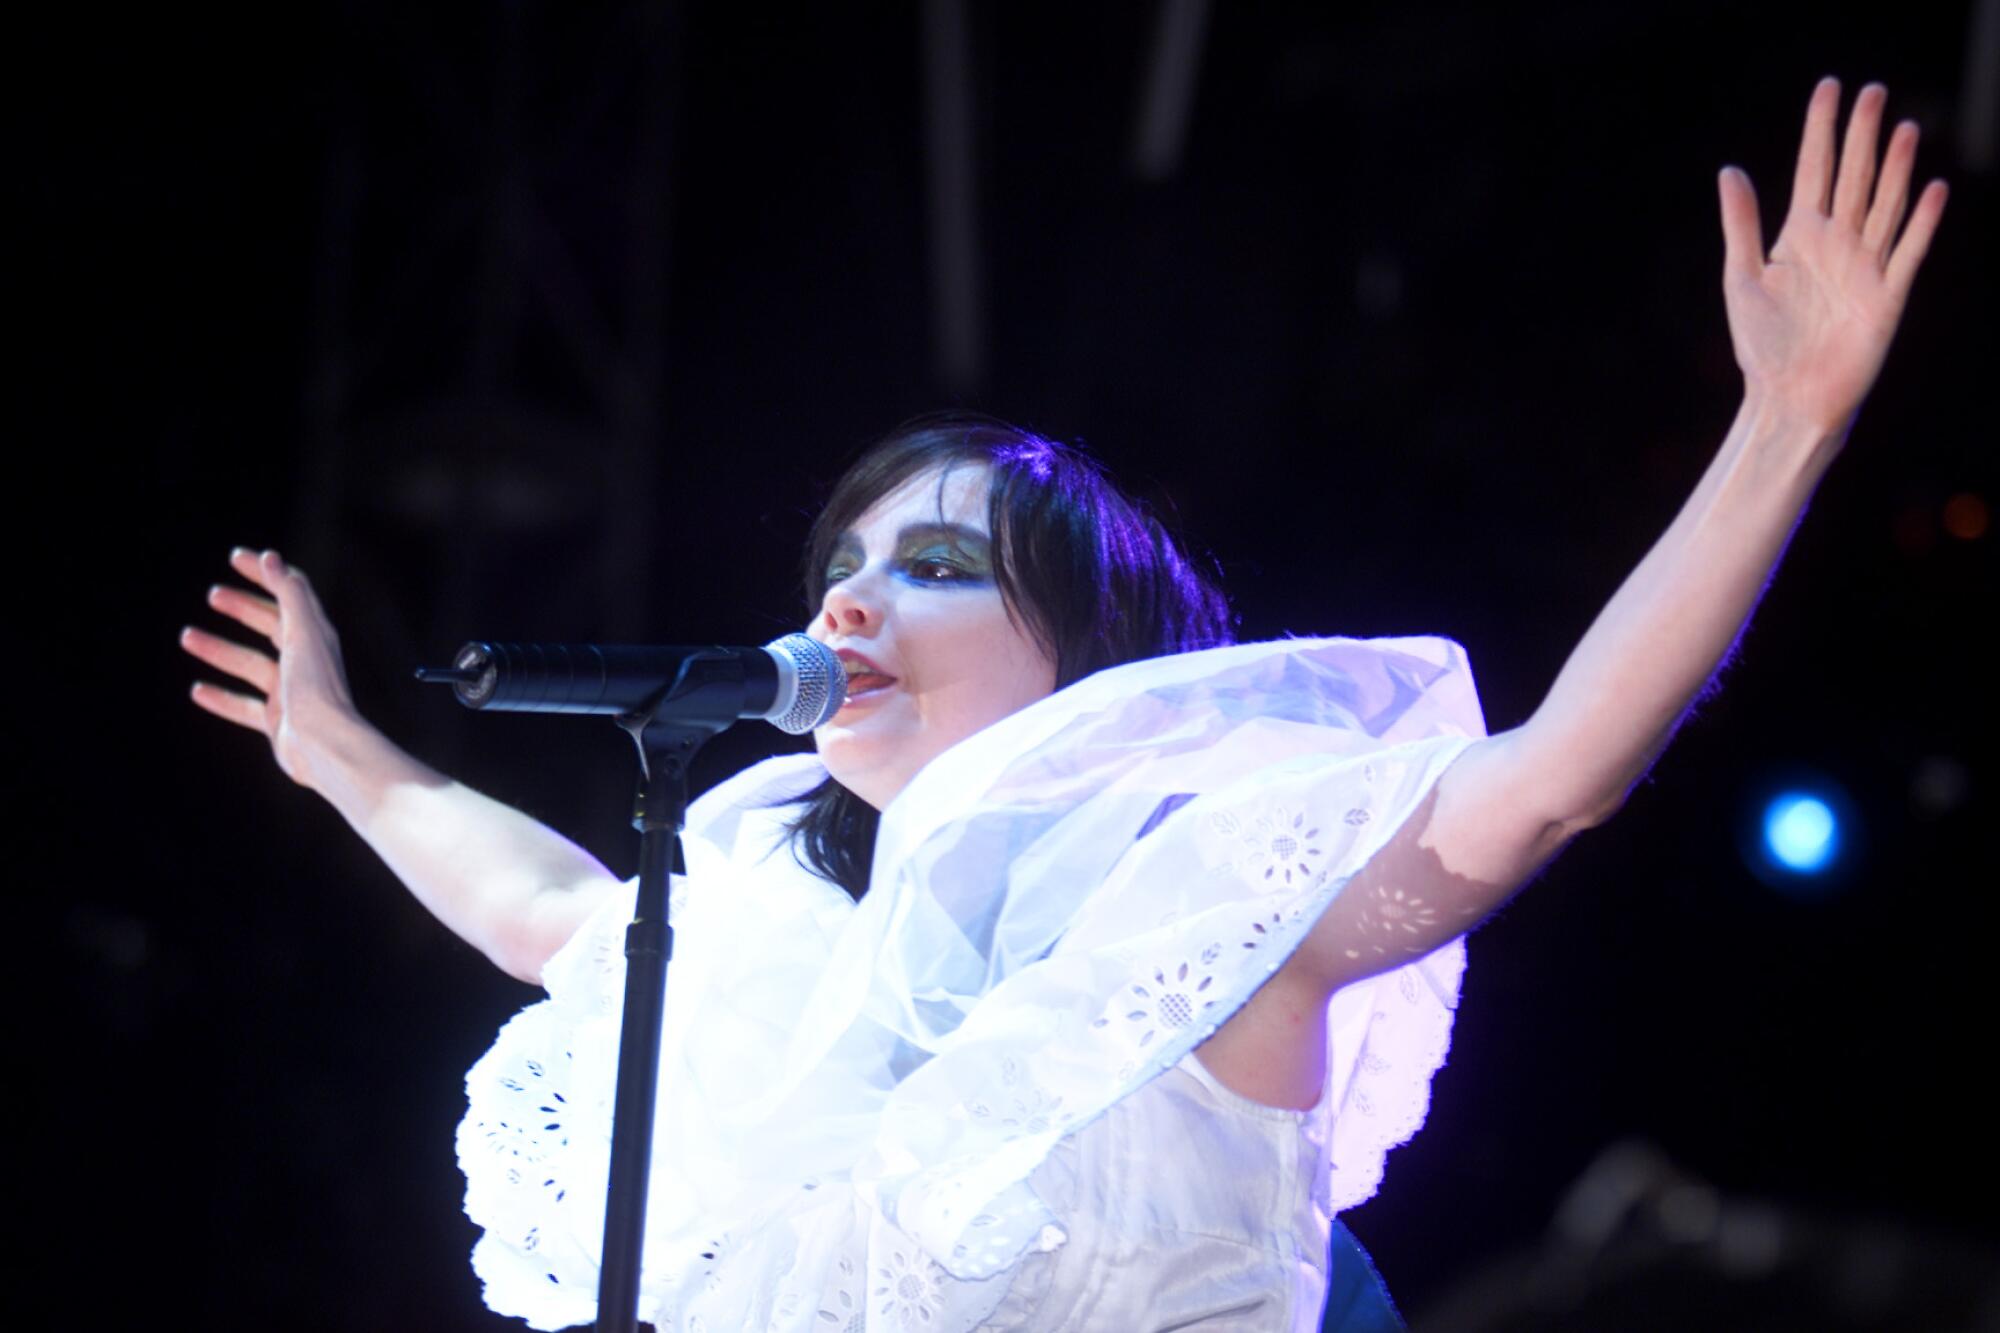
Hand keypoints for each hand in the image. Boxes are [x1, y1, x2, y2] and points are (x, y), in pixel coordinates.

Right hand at [181, 548, 359, 789]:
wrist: (324, 745)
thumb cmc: (317, 688)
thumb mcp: (303, 633)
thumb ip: (289, 593)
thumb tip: (270, 557)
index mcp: (315, 635)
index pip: (291, 593)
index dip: (266, 573)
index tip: (236, 557)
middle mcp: (305, 660)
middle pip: (272, 625)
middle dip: (244, 608)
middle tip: (213, 595)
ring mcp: (291, 691)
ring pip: (250, 664)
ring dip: (220, 649)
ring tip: (187, 636)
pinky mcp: (278, 720)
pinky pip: (245, 705)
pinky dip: (222, 697)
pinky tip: (198, 691)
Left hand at [1717, 77, 1947, 436]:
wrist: (1788, 398)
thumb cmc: (1761, 344)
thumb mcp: (1743, 278)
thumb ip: (1742, 224)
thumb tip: (1730, 171)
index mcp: (1799, 236)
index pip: (1814, 170)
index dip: (1821, 129)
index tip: (1829, 87)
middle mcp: (1837, 244)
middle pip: (1853, 177)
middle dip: (1861, 135)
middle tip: (1872, 90)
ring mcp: (1865, 267)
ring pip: (1885, 205)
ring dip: (1896, 169)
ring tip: (1903, 128)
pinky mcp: (1886, 297)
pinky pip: (1908, 254)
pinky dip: (1921, 223)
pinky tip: (1935, 190)